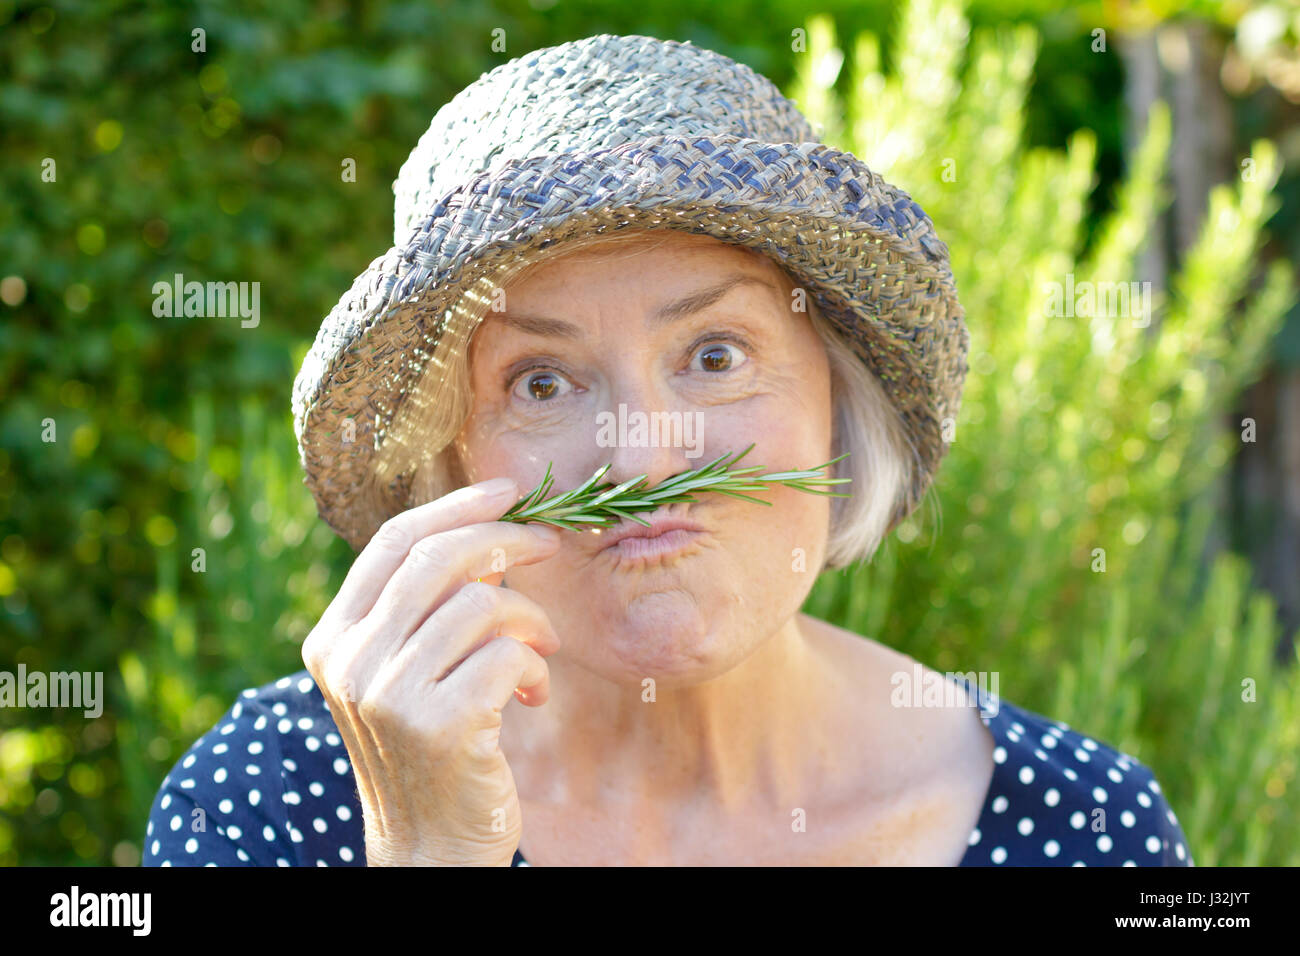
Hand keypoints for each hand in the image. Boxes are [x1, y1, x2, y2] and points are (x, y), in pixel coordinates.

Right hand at [301, 478, 561, 865]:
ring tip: (539, 653)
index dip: (457, 506)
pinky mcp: (439, 724)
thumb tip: (489, 534)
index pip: (394, 541)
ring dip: (530, 621)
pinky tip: (532, 694)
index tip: (508, 490)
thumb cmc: (431, 749)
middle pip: (440, 558)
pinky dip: (534, 666)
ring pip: (483, 604)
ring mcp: (390, 693)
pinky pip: (507, 653)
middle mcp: (350, 661)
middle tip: (551, 545)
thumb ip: (428, 609)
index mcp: (334, 638)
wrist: (430, 849)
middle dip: (508, 539)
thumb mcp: (408, 672)